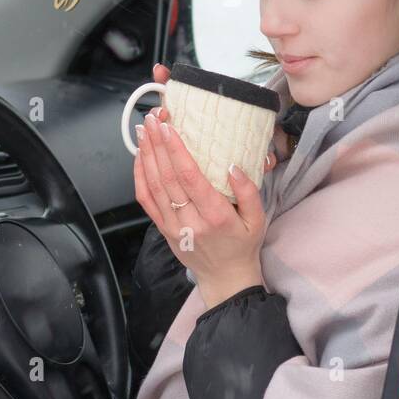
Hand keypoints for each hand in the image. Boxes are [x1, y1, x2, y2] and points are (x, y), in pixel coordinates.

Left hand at [134, 63, 277, 307]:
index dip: (175, 150)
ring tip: (145, 130)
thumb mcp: (258, 219)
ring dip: (146, 155)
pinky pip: (146, 200)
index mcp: (215, 216)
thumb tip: (233, 166)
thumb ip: (249, 191)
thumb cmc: (243, 245)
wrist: (225, 278)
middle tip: (154, 119)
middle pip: (167, 177)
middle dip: (158, 144)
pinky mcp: (163, 229)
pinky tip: (140, 157)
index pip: (189, 177)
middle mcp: (190, 221)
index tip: (169, 127)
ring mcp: (173, 226)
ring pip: (153, 186)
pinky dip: (139, 176)